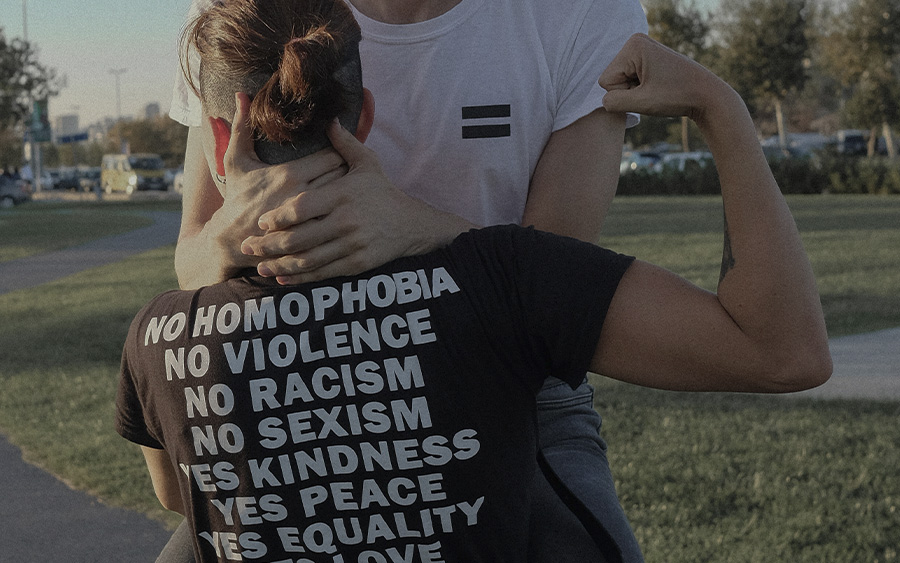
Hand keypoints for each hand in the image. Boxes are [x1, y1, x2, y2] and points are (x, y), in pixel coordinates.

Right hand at [207, 92, 346, 272]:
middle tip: (355, 167)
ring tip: (355, 187)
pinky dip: (346, 212)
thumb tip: (241, 94)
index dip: (342, 151)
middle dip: (351, 170)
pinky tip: (346, 208)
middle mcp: (303, 196)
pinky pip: (340, 220)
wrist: (231, 240)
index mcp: (289, 174)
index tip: (342, 150)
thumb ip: (241, 127)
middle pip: (344, 176)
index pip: (334, 155)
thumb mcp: (235, 160)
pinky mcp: (313, 236)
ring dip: (352, 191)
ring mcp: (310, 219)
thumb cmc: (237, 196)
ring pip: (345, 199)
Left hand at [242, 121, 474, 284]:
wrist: (412, 224)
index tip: (261, 222)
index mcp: (343, 195)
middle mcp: (346, 221)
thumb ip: (345, 144)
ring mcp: (352, 245)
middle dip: (270, 245)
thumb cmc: (384, 192)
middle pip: (299, 237)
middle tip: (248, 247)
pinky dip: (300, 278)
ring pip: (308, 259)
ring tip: (259, 267)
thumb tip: (329, 119)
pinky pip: (322, 272)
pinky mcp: (357, 264)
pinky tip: (283, 278)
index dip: (279, 217)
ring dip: (280, 265)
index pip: (302, 207)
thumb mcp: (368, 164)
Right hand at [598, 34, 733, 122]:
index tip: (647, 91)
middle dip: (629, 91)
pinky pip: (630, 77)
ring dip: (635, 91)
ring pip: (620, 80)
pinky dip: (640, 87)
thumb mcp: (642, 103)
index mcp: (633, 46)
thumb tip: (604, 101)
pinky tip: (657, 86)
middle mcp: (636, 42)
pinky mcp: (648, 56)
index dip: (624, 93)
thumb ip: (614, 102)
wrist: (706, 94)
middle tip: (653, 91)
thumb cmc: (677, 96)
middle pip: (612, 78)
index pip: (606, 80)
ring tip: (657, 89)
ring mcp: (642, 48)